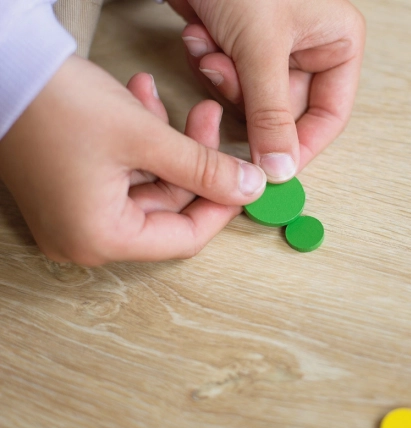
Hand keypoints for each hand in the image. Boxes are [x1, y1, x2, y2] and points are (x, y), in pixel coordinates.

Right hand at [0, 55, 265, 265]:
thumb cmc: (54, 104)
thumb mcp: (146, 138)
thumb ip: (205, 168)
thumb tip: (250, 188)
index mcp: (100, 238)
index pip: (184, 238)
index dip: (221, 207)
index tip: (245, 179)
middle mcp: (85, 236)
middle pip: (167, 206)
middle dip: (192, 159)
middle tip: (208, 118)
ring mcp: (77, 212)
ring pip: (149, 183)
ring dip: (166, 142)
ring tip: (163, 100)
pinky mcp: (73, 187)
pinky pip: (124, 172)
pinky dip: (140, 141)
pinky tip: (142, 101)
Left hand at [169, 0, 365, 182]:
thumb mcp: (261, 48)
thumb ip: (271, 114)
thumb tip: (280, 170)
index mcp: (337, 43)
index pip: (328, 115)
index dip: (301, 145)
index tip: (272, 169)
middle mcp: (310, 48)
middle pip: (284, 110)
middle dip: (246, 98)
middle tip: (225, 77)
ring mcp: (273, 49)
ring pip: (251, 98)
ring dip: (223, 78)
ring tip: (209, 43)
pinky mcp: (240, 46)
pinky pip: (227, 78)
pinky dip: (208, 61)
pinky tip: (199, 31)